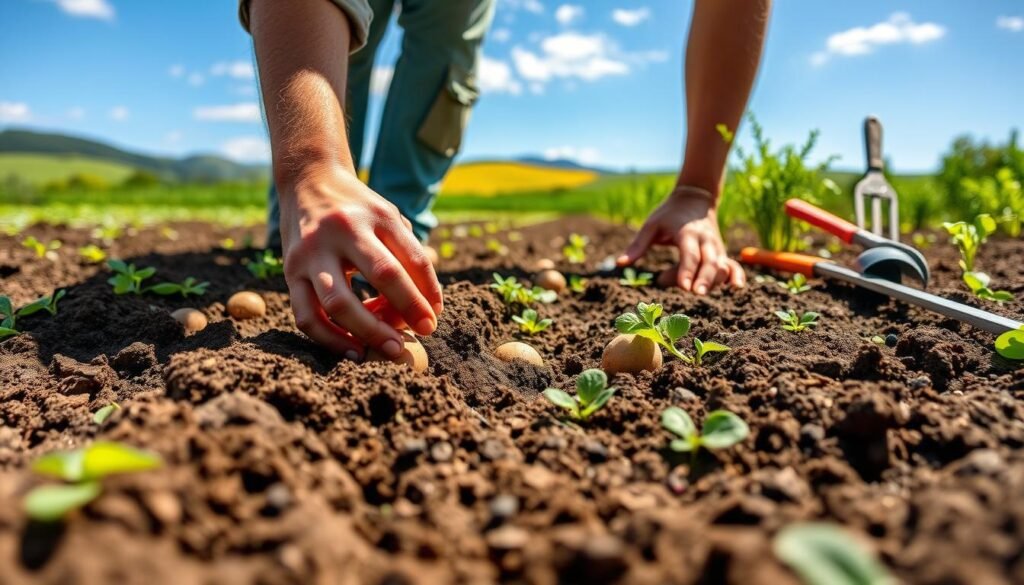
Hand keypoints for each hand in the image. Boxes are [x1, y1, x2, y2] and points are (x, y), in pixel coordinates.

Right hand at [278, 162, 442, 359]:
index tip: (435, 316)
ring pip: (339, 303)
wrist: (307, 181)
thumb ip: (408, 253)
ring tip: (391, 350)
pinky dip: (330, 340)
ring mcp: (312, 252)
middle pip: (383, 274)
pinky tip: (355, 352)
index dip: (430, 291)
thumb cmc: (358, 209)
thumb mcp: (388, 216)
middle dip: (408, 309)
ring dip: (369, 332)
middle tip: (424, 333)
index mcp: (378, 215)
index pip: (414, 258)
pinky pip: (307, 316)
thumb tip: (428, 305)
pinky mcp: (290, 272)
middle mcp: (344, 230)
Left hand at [616, 187, 745, 293]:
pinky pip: (732, 265)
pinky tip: (737, 288)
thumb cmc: (669, 214)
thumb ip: (638, 245)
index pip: (689, 254)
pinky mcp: (721, 253)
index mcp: (688, 233)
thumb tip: (619, 264)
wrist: (694, 199)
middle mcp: (706, 241)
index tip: (684, 287)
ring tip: (698, 292)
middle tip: (697, 294)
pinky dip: (736, 276)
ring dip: (713, 282)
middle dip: (705, 279)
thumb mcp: (651, 225)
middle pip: (710, 262)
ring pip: (721, 267)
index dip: (687, 270)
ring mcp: (716, 248)